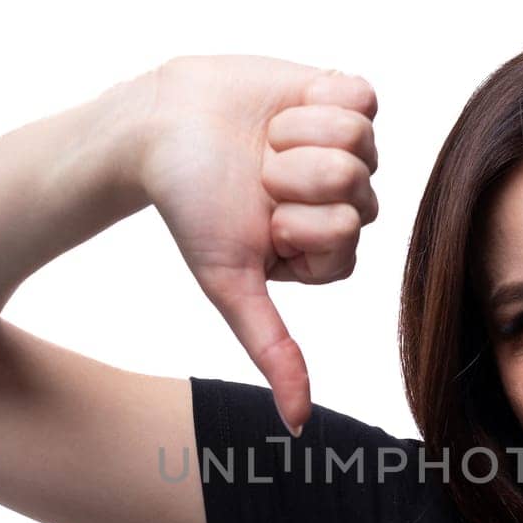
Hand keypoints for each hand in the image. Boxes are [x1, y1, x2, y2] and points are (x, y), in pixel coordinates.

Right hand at [138, 54, 379, 435]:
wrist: (160, 125)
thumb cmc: (190, 206)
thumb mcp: (229, 284)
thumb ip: (272, 349)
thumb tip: (298, 425)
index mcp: (326, 248)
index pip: (346, 236)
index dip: (299, 220)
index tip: (262, 217)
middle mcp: (344, 201)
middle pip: (358, 189)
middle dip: (296, 177)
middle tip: (259, 175)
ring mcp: (349, 148)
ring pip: (361, 141)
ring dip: (298, 137)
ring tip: (265, 142)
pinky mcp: (344, 96)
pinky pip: (362, 96)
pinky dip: (316, 97)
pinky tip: (284, 109)